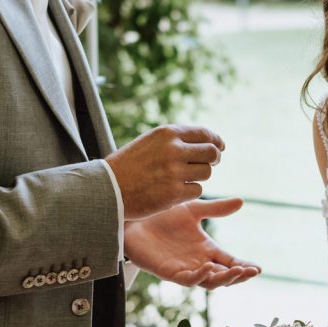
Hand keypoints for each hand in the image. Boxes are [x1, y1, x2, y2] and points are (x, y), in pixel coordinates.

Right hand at [106, 125, 224, 218]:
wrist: (106, 188)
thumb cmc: (129, 165)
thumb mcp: (151, 142)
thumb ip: (177, 140)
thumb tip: (211, 141)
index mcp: (168, 133)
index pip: (205, 134)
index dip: (216, 141)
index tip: (220, 147)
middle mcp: (173, 149)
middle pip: (212, 153)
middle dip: (214, 159)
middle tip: (210, 164)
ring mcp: (175, 172)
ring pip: (206, 173)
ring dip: (199, 177)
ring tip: (181, 179)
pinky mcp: (174, 193)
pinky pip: (197, 190)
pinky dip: (189, 192)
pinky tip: (174, 191)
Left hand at [122, 197, 260, 289]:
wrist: (133, 216)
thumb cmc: (161, 214)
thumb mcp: (193, 209)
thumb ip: (216, 209)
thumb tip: (241, 201)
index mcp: (205, 249)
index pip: (229, 261)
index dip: (244, 266)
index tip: (258, 268)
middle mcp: (197, 261)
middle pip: (223, 276)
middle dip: (238, 276)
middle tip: (251, 272)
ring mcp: (183, 268)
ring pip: (208, 282)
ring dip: (224, 279)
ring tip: (237, 271)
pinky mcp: (168, 272)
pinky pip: (187, 279)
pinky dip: (200, 276)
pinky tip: (208, 267)